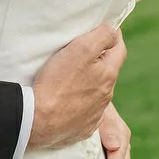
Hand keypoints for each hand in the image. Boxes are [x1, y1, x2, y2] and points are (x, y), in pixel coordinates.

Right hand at [28, 24, 124, 149]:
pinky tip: (64, 100)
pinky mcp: (82, 127)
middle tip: (80, 53)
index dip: (112, 36)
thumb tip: (113, 31)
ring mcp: (95, 114)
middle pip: (107, 71)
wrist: (38, 120)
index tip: (102, 30)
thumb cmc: (58, 82)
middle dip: (98, 60)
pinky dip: (79, 103)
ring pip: (96, 91)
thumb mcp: (81, 49)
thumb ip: (102, 36)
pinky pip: (85, 111)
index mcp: (108, 74)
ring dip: (88, 82)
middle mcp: (106, 95)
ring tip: (68, 78)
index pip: (119, 49)